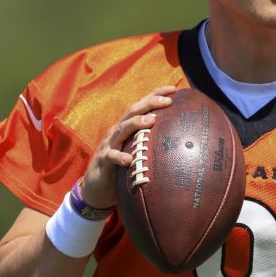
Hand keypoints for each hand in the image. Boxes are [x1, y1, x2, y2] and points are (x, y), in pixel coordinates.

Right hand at [79, 86, 177, 208]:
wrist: (96, 188)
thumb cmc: (121, 169)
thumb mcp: (136, 152)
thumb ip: (150, 143)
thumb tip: (180, 141)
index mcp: (127, 127)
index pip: (142, 106)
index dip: (155, 95)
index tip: (174, 88)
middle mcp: (117, 132)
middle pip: (133, 112)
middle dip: (150, 103)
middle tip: (167, 100)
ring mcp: (109, 145)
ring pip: (121, 130)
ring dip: (136, 124)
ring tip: (151, 120)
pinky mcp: (103, 161)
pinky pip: (111, 157)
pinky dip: (120, 157)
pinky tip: (129, 159)